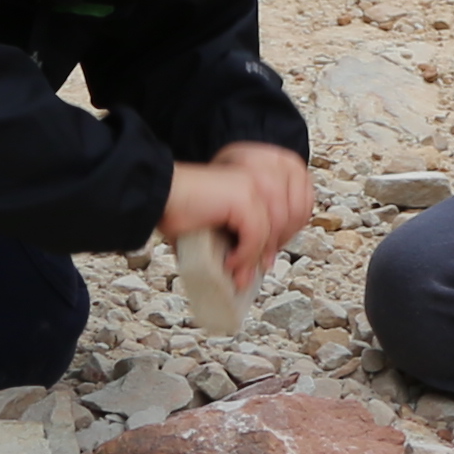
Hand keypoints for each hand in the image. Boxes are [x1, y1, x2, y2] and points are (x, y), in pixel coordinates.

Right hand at [161, 145, 314, 287]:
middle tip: (249, 276)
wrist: (158, 197)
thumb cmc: (182, 210)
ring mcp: (254, 185)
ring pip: (272, 231)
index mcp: (261, 179)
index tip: (264, 260)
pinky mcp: (244, 197)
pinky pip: (257, 234)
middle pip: (287, 221)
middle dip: (269, 252)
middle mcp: (262, 177)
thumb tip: (259, 267)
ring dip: (254, 258)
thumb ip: (244, 238)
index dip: (282, 237)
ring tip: (237, 275)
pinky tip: (230, 262)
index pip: (295, 206)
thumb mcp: (223, 226)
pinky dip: (245, 253)